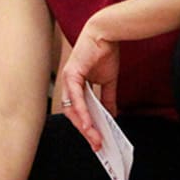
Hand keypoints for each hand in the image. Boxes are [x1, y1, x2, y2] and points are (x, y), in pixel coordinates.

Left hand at [57, 21, 119, 150]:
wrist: (106, 33)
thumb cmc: (105, 52)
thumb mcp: (108, 81)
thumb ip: (108, 99)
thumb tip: (112, 116)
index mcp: (75, 86)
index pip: (78, 111)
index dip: (86, 126)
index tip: (97, 140)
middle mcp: (68, 84)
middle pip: (74, 114)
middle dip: (86, 132)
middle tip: (97, 145)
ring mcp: (68, 80)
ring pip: (73, 110)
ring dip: (84, 126)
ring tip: (95, 139)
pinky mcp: (71, 75)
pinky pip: (76, 99)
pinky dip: (82, 113)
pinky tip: (89, 124)